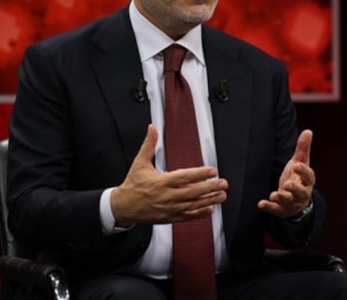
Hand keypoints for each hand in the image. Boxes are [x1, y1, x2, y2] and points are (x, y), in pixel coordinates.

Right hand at [111, 124, 227, 226]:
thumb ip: (149, 145)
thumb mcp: (140, 162)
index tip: (212, 170)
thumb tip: (152, 128)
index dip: (199, 174)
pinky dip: (199, 214)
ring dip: (209, 200)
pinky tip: (209, 210)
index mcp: (161, 182)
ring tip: (221, 196)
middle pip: (193, 192)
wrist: (123, 206)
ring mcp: (169, 208)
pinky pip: (187, 216)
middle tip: (223, 183)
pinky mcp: (169, 217)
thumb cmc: (133, 184)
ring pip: (192, 205)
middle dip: (210, 188)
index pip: (184, 177)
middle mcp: (167, 196)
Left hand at [257, 129, 315, 218]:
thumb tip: (308, 131)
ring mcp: (292, 203)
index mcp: (307, 181)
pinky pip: (275, 209)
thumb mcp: (300, 162)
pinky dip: (268, 207)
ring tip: (274, 194)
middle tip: (287, 184)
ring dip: (281, 198)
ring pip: (288, 202)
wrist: (297, 201)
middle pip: (300, 193)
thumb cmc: (298, 177)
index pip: (308, 177)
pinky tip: (260, 204)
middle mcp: (301, 193)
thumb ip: (303, 149)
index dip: (303, 171)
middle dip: (294, 189)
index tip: (296, 165)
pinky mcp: (281, 209)